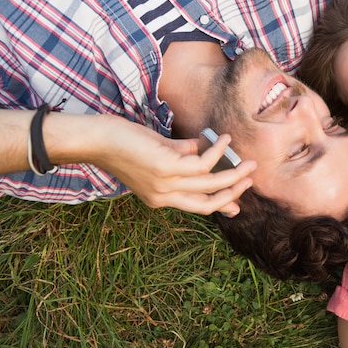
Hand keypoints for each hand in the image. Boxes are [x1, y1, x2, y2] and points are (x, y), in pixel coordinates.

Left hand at [92, 117, 255, 215]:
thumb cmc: (124, 144)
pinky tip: (224, 140)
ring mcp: (165, 184)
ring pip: (211, 184)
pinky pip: (202, 163)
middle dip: (234, 191)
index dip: (221, 206)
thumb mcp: (159, 155)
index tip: (237, 206)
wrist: (97, 140)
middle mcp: (164, 196)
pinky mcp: (166, 168)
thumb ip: (185, 156)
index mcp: (161, 198)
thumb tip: (209, 151)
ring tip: (248, 162)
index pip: (197, 207)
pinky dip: (217, 151)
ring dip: (234, 173)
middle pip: (209, 202)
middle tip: (250, 177)